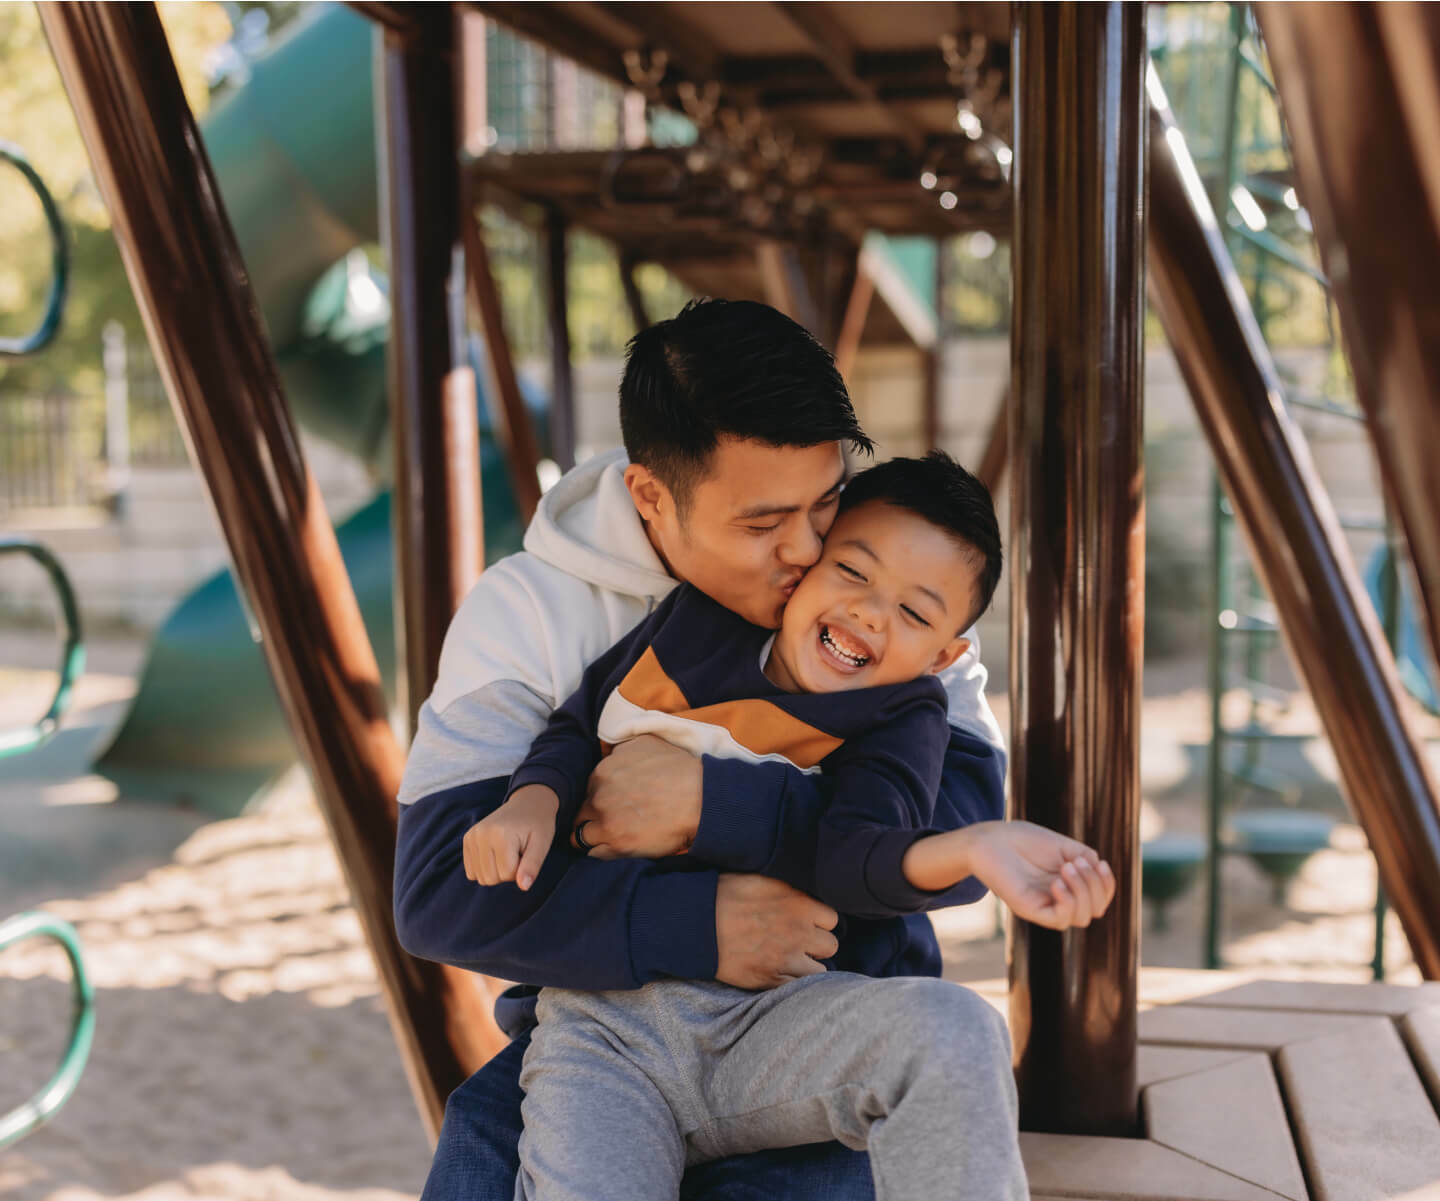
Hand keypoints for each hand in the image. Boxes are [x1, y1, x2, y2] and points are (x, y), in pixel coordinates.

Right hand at [462, 785, 558, 890]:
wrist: (528, 803)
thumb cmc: (538, 826)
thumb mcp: (542, 844)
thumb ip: (532, 866)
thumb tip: (524, 886)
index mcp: (501, 835)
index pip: (508, 875)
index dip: (521, 869)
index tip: (526, 852)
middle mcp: (481, 835)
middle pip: (491, 879)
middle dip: (507, 872)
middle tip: (517, 852)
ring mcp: (471, 836)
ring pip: (480, 878)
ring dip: (496, 871)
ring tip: (507, 851)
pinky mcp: (467, 839)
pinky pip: (471, 872)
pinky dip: (485, 868)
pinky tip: (496, 853)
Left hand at [570, 734, 701, 858]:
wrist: (700, 798)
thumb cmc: (680, 770)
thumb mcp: (646, 743)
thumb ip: (621, 750)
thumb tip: (611, 756)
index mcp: (602, 771)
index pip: (588, 790)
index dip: (599, 799)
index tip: (611, 805)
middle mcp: (599, 795)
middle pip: (581, 812)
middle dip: (592, 817)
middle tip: (611, 823)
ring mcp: (605, 820)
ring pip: (581, 834)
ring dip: (592, 838)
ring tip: (609, 841)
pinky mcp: (617, 844)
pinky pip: (594, 854)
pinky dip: (601, 853)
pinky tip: (616, 850)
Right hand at [714, 874, 838, 989]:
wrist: (695, 923)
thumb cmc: (722, 894)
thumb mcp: (760, 878)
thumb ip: (787, 887)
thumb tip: (800, 889)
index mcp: (799, 903)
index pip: (832, 918)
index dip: (820, 921)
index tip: (809, 921)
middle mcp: (799, 932)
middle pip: (830, 946)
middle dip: (818, 944)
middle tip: (801, 941)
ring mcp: (787, 958)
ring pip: (820, 971)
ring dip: (809, 966)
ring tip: (793, 960)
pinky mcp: (771, 979)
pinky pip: (797, 987)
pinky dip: (793, 982)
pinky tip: (780, 972)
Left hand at [964, 821, 1115, 929]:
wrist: (990, 840)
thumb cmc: (1023, 840)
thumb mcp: (1063, 846)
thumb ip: (1086, 858)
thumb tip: (1099, 870)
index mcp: (1069, 884)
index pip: (1100, 897)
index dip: (1107, 884)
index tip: (1100, 862)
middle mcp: (1059, 899)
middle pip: (1096, 909)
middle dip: (1095, 885)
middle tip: (1076, 862)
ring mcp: (1046, 906)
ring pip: (1082, 918)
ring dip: (1082, 891)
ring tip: (1065, 868)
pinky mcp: (1031, 910)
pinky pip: (1060, 920)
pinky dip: (1067, 902)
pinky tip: (1056, 883)